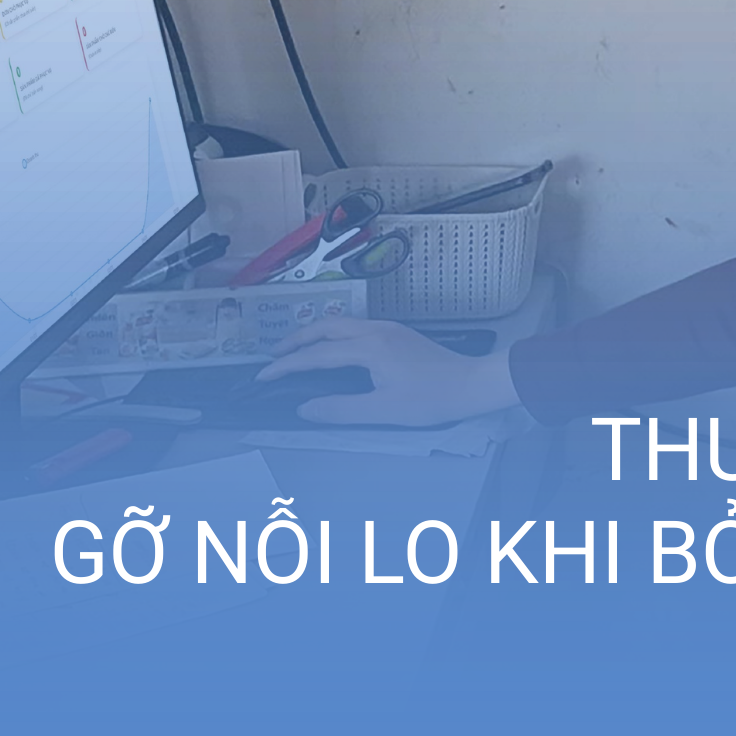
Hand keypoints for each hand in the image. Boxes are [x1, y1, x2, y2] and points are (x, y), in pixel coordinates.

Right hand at [259, 317, 517, 426]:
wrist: (473, 384)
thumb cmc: (430, 400)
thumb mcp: (383, 411)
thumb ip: (341, 410)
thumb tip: (304, 408)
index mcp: (369, 348)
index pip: (317, 355)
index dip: (287, 366)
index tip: (263, 376)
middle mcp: (376, 331)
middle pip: (326, 328)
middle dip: (296, 340)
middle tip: (273, 357)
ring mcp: (389, 329)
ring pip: (342, 324)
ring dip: (315, 335)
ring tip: (296, 351)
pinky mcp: (398, 334)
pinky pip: (356, 328)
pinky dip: (334, 336)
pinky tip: (332, 350)